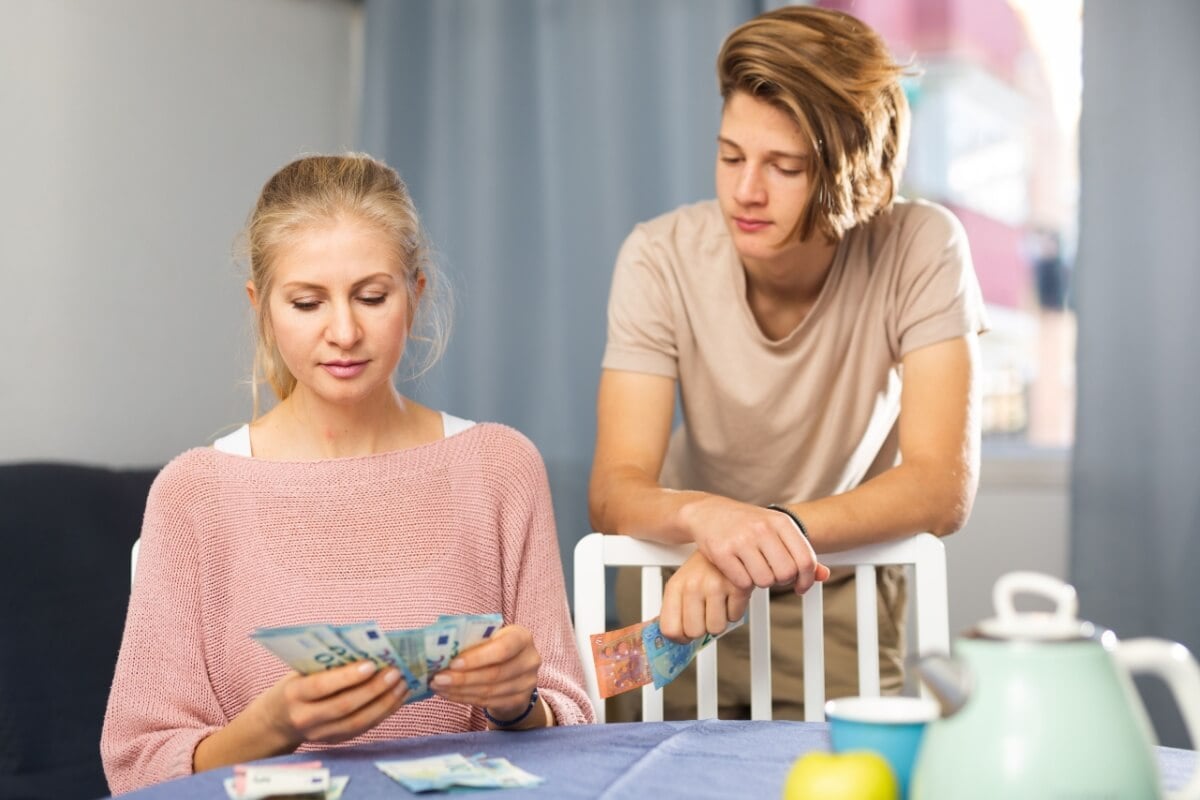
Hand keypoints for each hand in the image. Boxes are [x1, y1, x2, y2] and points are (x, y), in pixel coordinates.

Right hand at [250, 661, 407, 747]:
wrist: (276, 721)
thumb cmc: (296, 685)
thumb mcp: (301, 671)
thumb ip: (327, 664)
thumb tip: (369, 650)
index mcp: (293, 694)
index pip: (321, 686)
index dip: (347, 677)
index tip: (371, 664)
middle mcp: (305, 718)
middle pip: (344, 706)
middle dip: (374, 689)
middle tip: (396, 672)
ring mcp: (320, 734)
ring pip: (358, 721)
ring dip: (385, 703)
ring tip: (402, 684)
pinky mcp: (335, 741)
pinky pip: (363, 728)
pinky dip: (383, 713)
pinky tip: (397, 698)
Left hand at [428, 625, 544, 724]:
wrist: (513, 671)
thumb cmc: (494, 647)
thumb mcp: (489, 637)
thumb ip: (472, 640)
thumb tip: (441, 649)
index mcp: (522, 637)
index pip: (503, 648)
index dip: (477, 657)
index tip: (453, 663)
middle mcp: (530, 660)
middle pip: (495, 673)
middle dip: (463, 678)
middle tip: (438, 678)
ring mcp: (527, 683)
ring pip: (489, 691)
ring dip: (460, 690)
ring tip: (438, 686)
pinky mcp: (519, 700)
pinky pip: (488, 702)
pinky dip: (464, 698)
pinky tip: (448, 694)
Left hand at [659, 550, 752, 642]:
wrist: (727, 541)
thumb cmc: (704, 569)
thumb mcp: (683, 584)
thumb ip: (675, 610)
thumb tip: (675, 640)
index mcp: (675, 586)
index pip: (669, 629)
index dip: (680, 637)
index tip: (686, 634)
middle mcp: (693, 586)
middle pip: (693, 632)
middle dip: (702, 628)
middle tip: (705, 614)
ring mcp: (715, 586)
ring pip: (716, 628)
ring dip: (720, 619)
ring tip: (719, 602)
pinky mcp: (737, 588)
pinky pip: (735, 617)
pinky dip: (735, 610)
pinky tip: (731, 596)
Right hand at [682, 495, 829, 592]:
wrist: (709, 512)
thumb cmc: (747, 524)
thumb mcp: (777, 530)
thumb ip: (800, 552)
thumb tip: (825, 576)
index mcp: (781, 521)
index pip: (806, 560)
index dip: (806, 579)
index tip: (800, 587)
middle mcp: (762, 528)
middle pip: (786, 573)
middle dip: (781, 581)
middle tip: (772, 576)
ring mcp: (741, 539)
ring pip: (764, 580)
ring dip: (761, 583)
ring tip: (754, 571)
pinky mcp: (722, 552)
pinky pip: (742, 582)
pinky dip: (743, 584)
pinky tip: (739, 572)